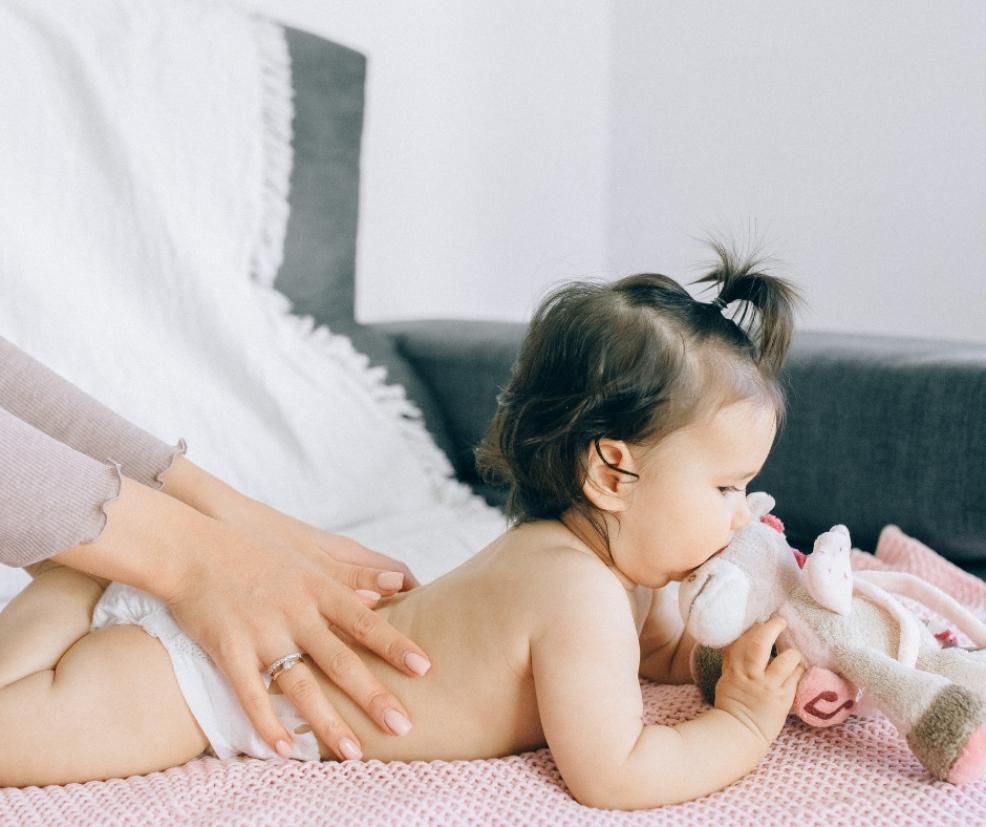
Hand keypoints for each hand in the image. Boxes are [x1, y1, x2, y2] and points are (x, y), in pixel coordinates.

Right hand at [163, 514, 428, 760]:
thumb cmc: (253, 549)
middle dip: (372, 694)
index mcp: (316, 587)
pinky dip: (268, 724)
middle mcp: (294, 611)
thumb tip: (396, 584)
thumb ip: (350, 573)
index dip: (394, 645)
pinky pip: (250, 693)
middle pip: (340, 658)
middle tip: (402, 725)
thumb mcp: (306, 553)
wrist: (190, 547)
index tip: (425, 668)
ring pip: (300, 684)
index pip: (364, 621)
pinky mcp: (227, 647)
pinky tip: (286, 751)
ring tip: (354, 752)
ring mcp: (261, 631)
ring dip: (328, 721)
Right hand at [714, 616, 803, 747]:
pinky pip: (796, 677)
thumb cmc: (732, 705)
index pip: (741, 640)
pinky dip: (799, 670)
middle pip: (760, 643)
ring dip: (793, 653)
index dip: (752, 628)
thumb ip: (734, 660)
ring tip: (794, 654)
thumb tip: (741, 640)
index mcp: (734, 668)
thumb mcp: (726, 678)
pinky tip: (799, 669)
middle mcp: (750, 674)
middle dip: (772, 628)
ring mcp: (767, 686)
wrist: (740, 733)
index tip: (760, 621)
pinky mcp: (782, 698)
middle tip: (781, 621)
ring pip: (785, 659)